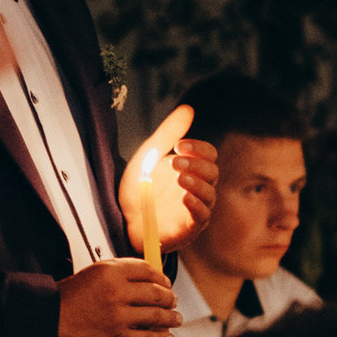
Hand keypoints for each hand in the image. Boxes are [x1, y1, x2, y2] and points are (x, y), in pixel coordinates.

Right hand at [55, 259, 176, 336]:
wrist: (46, 324)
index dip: (161, 277)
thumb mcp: (89, 275)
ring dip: (171, 318)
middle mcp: (117, 291)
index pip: (147, 269)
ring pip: (157, 316)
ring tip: (176, 319)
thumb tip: (144, 279)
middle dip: (169, 298)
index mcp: (109, 271)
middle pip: (157, 292)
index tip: (165, 283)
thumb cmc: (65, 300)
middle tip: (173, 301)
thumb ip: (115, 274)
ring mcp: (119, 316)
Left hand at [114, 104, 217, 255]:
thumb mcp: (149, 156)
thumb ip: (168, 133)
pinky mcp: (189, 227)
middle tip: (175, 161)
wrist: (123, 220)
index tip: (179, 146)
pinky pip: (201, 216)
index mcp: (191, 169)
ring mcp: (195, 208)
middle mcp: (198, 187)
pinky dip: (196, 205)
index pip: (209, 155)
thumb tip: (188, 109)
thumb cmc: (139, 189)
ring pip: (210, 194)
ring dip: (197, 184)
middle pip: (213, 172)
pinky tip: (184, 197)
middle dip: (196, 164)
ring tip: (179, 177)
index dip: (199, 148)